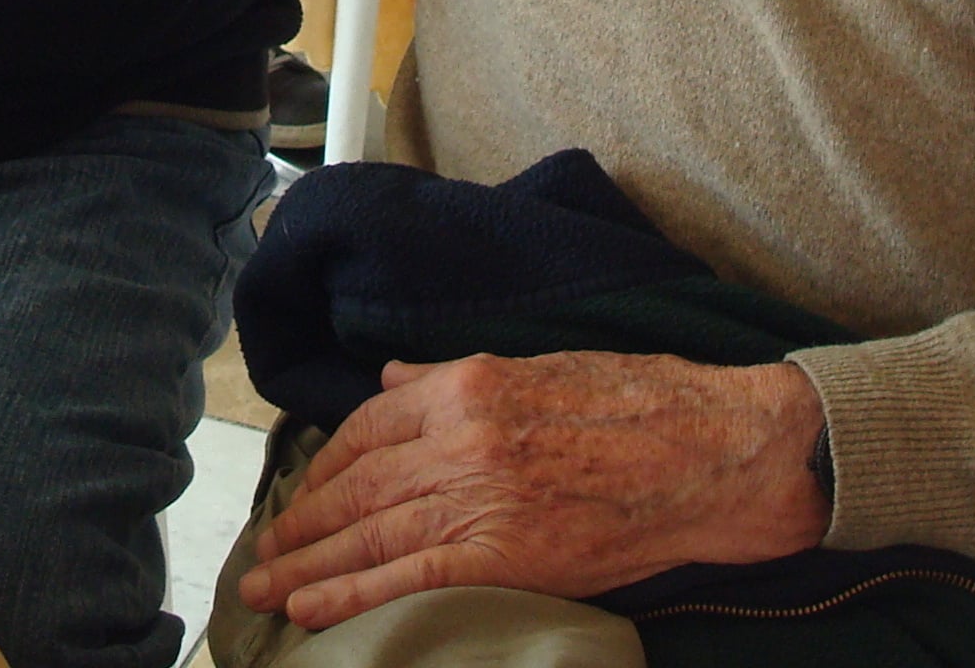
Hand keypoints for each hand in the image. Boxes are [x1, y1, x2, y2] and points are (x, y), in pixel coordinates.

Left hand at [237, 353, 826, 630]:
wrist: (710, 451)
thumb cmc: (635, 403)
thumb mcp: (535, 366)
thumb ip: (450, 377)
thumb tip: (388, 379)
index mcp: (467, 385)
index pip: (368, 427)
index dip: (326, 467)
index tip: (303, 495)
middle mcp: (461, 437)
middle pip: (357, 486)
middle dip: (302, 523)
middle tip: (263, 553)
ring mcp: (482, 498)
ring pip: (370, 534)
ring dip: (309, 565)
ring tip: (269, 588)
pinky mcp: (507, 555)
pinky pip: (409, 578)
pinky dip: (353, 594)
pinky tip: (313, 608)